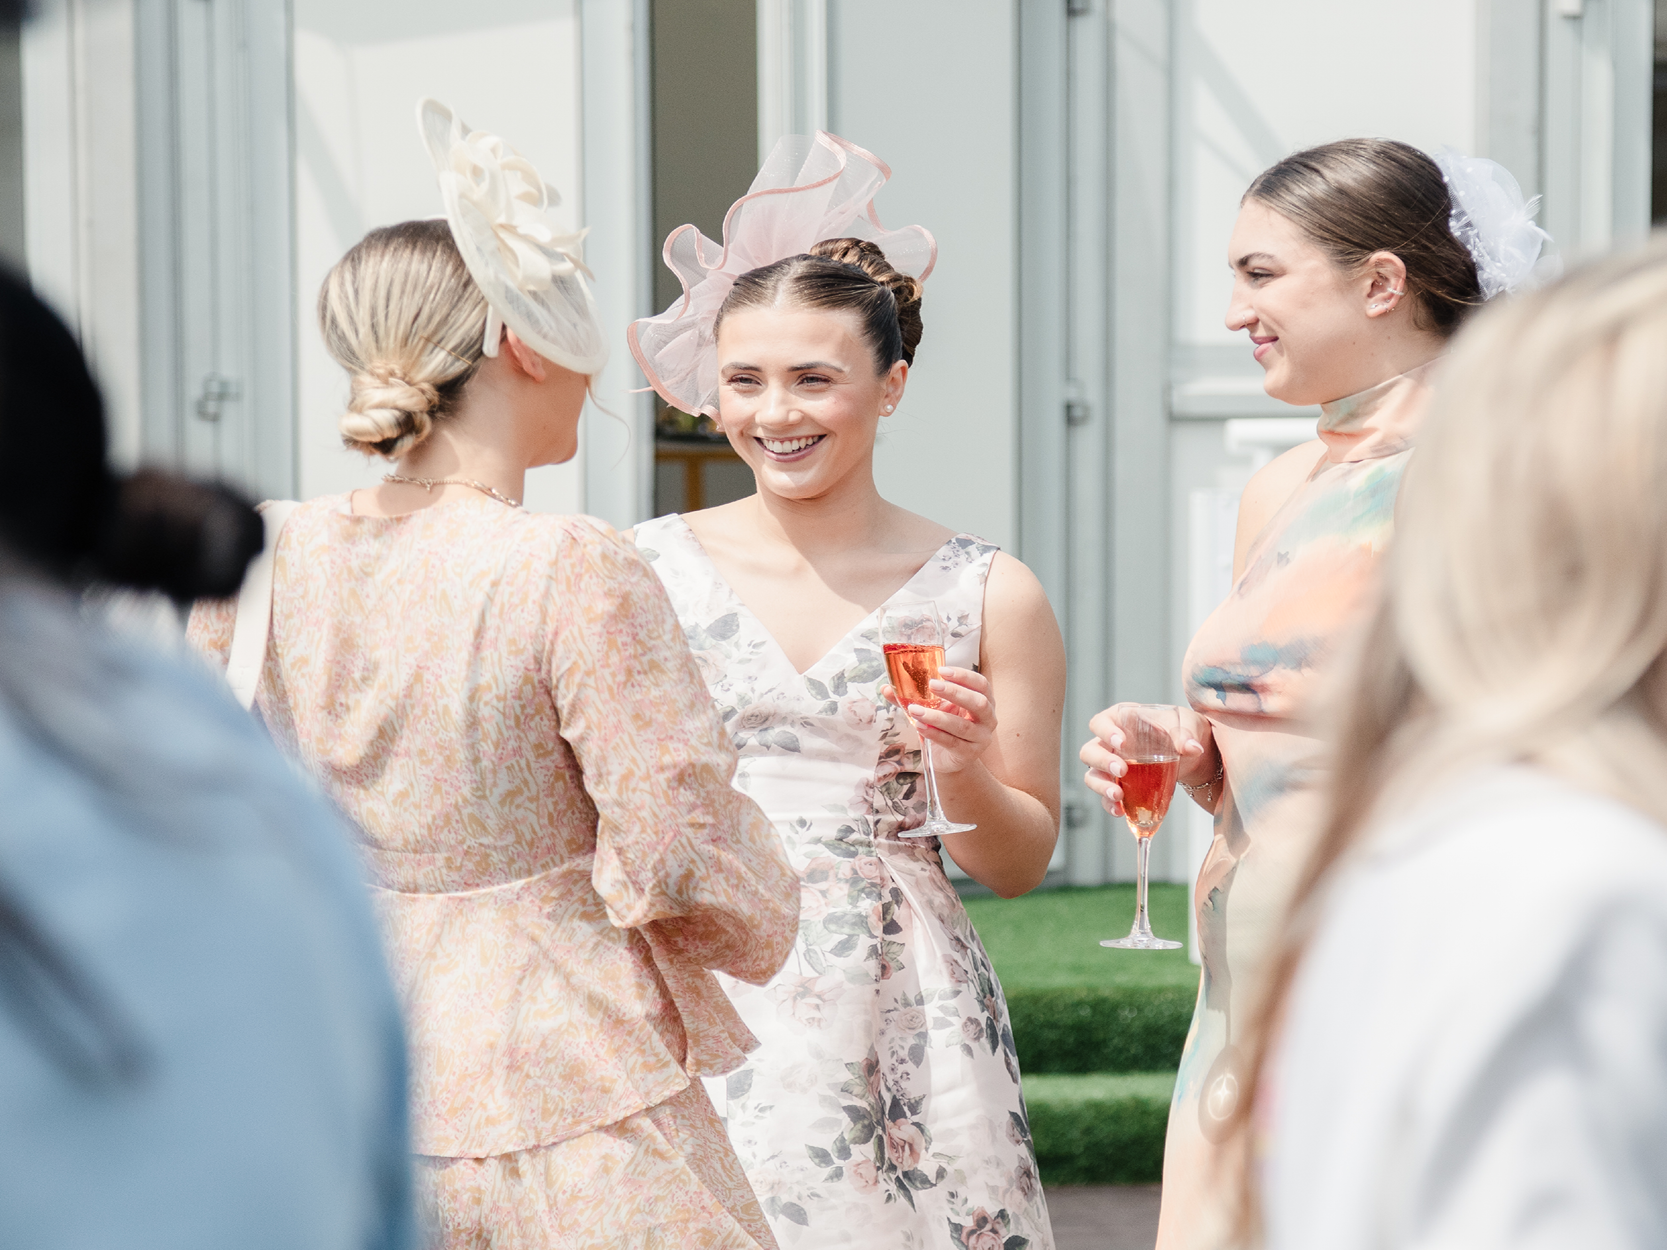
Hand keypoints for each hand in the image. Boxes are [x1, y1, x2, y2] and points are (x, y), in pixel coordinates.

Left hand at [882, 666, 993, 775]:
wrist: (948, 758)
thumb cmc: (944, 727)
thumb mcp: (934, 707)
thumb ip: (913, 697)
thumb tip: (886, 688)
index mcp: (983, 700)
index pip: (981, 684)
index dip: (964, 676)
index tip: (941, 671)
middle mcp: (988, 719)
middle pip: (978, 703)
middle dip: (955, 692)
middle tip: (932, 685)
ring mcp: (980, 738)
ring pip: (962, 726)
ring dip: (937, 716)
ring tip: (915, 710)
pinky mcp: (968, 754)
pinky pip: (952, 742)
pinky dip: (934, 733)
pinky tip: (920, 727)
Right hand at [1079, 703, 1214, 817]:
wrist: (1191, 755)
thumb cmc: (1183, 730)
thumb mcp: (1187, 725)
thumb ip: (1186, 734)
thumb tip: (1192, 748)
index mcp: (1121, 721)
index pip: (1100, 723)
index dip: (1105, 732)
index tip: (1122, 742)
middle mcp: (1110, 744)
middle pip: (1090, 752)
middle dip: (1102, 762)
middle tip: (1122, 770)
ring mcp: (1112, 766)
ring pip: (1092, 776)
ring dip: (1102, 786)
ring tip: (1118, 795)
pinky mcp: (1119, 786)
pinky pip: (1106, 797)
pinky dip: (1110, 805)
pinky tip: (1121, 811)